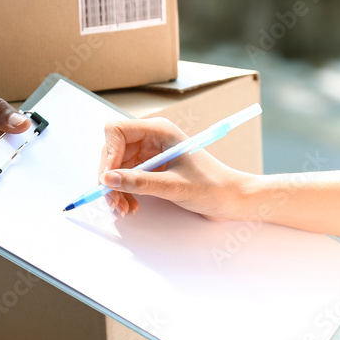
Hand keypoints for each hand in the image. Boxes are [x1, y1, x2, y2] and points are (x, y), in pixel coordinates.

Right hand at [98, 118, 250, 218]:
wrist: (232, 199)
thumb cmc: (213, 186)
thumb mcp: (174, 186)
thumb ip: (139, 182)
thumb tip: (108, 180)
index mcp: (159, 131)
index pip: (117, 131)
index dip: (108, 155)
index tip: (108, 179)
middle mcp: (151, 139)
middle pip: (113, 152)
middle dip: (109, 178)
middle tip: (113, 201)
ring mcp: (150, 154)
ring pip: (117, 168)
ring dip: (116, 189)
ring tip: (123, 209)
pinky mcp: (152, 169)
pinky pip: (127, 178)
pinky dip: (124, 193)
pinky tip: (131, 206)